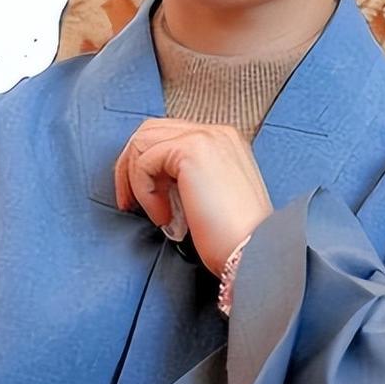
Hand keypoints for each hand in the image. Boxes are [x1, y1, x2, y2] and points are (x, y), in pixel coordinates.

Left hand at [114, 118, 272, 276]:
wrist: (256, 253)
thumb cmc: (234, 240)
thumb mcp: (209, 198)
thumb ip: (186, 178)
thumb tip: (152, 179)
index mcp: (223, 141)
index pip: (169, 135)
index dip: (146, 165)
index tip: (138, 200)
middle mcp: (216, 131)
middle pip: (151, 130)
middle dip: (130, 165)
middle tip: (128, 203)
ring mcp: (205, 136)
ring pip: (143, 141)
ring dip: (135, 179)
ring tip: (154, 213)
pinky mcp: (191, 149)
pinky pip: (145, 161)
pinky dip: (144, 192)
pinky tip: (163, 217)